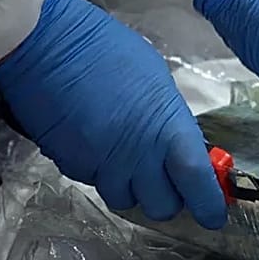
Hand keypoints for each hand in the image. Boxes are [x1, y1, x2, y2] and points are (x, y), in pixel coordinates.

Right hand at [0, 0, 226, 228]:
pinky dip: (99, 172)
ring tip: (123, 159)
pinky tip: (93, 145)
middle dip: (166, 198)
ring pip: (125, 201)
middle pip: (162, 206)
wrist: (44, 43)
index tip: (214, 216)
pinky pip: (94, 182)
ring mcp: (102, 166)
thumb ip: (170, 120)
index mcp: (167, 129)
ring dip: (130, 188)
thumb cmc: (106, 49)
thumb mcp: (156, 79)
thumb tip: (179, 145)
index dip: (208, 204)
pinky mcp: (71, 167)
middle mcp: (138, 156)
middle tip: (163, 181)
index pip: (196, 181)